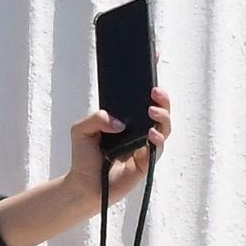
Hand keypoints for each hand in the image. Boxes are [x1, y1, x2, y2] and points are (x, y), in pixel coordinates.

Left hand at [66, 87, 172, 211]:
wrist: (84, 186)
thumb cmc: (83, 157)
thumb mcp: (81, 130)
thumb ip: (96, 118)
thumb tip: (119, 122)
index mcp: (126, 120)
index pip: (141, 98)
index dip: (150, 81)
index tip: (155, 59)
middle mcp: (139, 131)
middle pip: (160, 111)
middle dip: (162, 99)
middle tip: (154, 91)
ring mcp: (144, 146)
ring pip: (164, 128)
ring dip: (163, 116)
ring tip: (151, 111)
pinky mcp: (146, 163)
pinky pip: (158, 149)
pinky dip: (158, 140)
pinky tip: (151, 134)